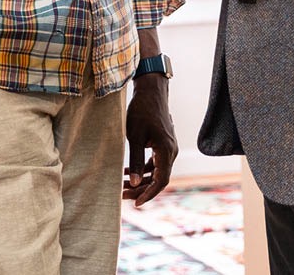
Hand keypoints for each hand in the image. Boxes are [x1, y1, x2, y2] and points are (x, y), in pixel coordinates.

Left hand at [123, 74, 177, 205]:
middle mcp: (171, 151)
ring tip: (122, 185)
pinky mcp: (164, 143)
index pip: (161, 181)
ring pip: (157, 172)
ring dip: (141, 180)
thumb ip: (135, 162)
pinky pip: (156, 163)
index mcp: (166, 150)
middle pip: (159, 179)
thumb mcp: (135, 137)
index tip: (135, 203)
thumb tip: (134, 184)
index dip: (148, 194)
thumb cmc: (142, 111)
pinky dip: (143, 169)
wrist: (151, 91)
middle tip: (122, 194)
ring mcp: (169, 147)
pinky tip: (127, 172)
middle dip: (141, 189)